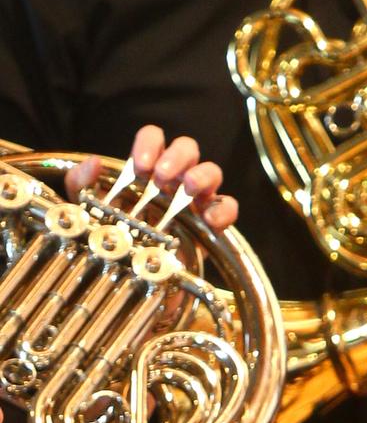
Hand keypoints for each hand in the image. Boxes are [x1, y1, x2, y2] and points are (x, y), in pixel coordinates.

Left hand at [64, 124, 237, 231]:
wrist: (132, 283)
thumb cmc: (115, 238)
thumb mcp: (91, 211)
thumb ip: (82, 185)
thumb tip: (91, 164)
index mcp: (147, 169)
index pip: (154, 138)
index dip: (150, 144)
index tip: (142, 164)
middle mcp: (174, 179)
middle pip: (187, 148)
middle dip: (177, 156)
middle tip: (162, 174)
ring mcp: (195, 200)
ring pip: (211, 171)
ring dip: (202, 175)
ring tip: (188, 186)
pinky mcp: (210, 226)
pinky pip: (228, 207)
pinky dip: (224, 209)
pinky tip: (211, 219)